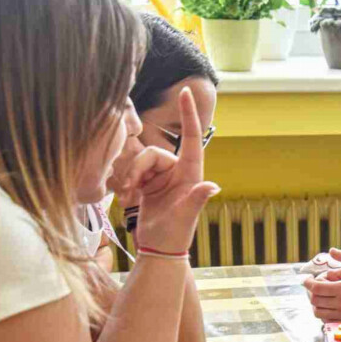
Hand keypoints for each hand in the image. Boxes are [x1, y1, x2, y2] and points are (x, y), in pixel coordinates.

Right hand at [112, 87, 218, 253]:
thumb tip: (213, 186)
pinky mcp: (148, 184)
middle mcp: (177, 172)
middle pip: (153, 153)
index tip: (186, 91)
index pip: (191, 138)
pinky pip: (134, 173)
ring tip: (129, 198)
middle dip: (139, 168)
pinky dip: (128, 185)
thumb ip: (197, 199)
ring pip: (141, 162)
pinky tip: (128, 200)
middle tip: (132, 189)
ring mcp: (162, 178)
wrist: (158, 250)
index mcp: (190, 174)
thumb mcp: (185, 217)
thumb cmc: (174, 235)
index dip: (189, 114)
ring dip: (132, 178)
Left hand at [301, 248, 340, 320]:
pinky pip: (327, 320)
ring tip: (319, 295)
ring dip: (315, 303)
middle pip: (315, 301)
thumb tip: (331, 250)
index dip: (308, 283)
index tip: (305, 279)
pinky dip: (323, 313)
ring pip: (319, 312)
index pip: (317, 288)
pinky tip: (328, 305)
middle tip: (313, 285)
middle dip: (310, 292)